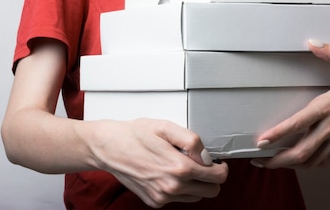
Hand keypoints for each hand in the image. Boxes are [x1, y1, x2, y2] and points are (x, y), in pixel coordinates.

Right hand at [90, 118, 228, 207]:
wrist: (108, 147)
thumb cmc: (135, 134)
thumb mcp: (166, 127)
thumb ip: (192, 141)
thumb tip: (207, 156)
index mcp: (179, 168)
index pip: (218, 177)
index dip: (220, 167)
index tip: (215, 161)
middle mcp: (172, 186)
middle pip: (211, 191)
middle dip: (211, 177)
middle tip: (201, 164)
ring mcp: (163, 197)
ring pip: (196, 197)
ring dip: (195, 184)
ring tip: (181, 166)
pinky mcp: (154, 201)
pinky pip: (178, 199)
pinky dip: (179, 188)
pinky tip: (167, 172)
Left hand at [251, 40, 329, 168]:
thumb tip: (312, 43)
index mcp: (328, 107)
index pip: (298, 124)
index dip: (278, 134)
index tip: (261, 141)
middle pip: (300, 151)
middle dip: (277, 160)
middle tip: (260, 161)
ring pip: (312, 160)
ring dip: (291, 165)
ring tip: (274, 164)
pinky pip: (326, 161)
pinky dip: (311, 166)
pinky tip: (302, 164)